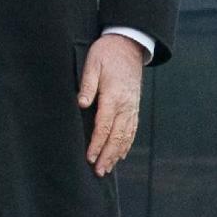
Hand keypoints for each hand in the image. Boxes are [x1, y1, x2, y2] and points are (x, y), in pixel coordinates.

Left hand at [77, 36, 144, 176]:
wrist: (129, 45)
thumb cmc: (107, 53)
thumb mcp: (93, 63)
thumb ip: (87, 84)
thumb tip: (81, 103)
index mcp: (113, 95)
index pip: (104, 125)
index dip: (97, 144)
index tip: (89, 157)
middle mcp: (125, 105)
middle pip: (117, 136)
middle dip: (107, 155)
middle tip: (98, 171)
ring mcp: (132, 107)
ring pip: (126, 136)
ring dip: (117, 154)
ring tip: (107, 169)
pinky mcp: (134, 106)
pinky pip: (132, 129)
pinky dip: (126, 144)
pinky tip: (120, 155)